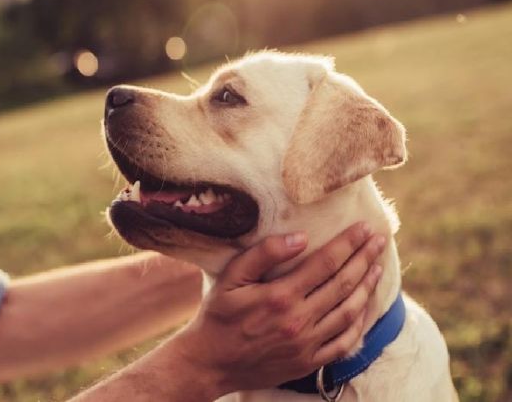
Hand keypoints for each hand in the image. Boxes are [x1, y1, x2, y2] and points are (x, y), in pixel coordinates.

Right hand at [168, 222, 384, 397]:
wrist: (210, 363)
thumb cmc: (218, 315)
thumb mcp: (231, 278)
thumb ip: (264, 254)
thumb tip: (301, 238)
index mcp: (280, 296)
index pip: (326, 263)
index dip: (348, 243)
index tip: (365, 228)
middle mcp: (298, 320)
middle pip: (343, 284)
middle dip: (365, 259)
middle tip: (380, 241)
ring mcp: (306, 344)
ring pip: (349, 312)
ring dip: (367, 288)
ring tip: (377, 268)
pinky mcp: (308, 363)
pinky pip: (344, 343)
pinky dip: (360, 323)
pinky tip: (365, 307)